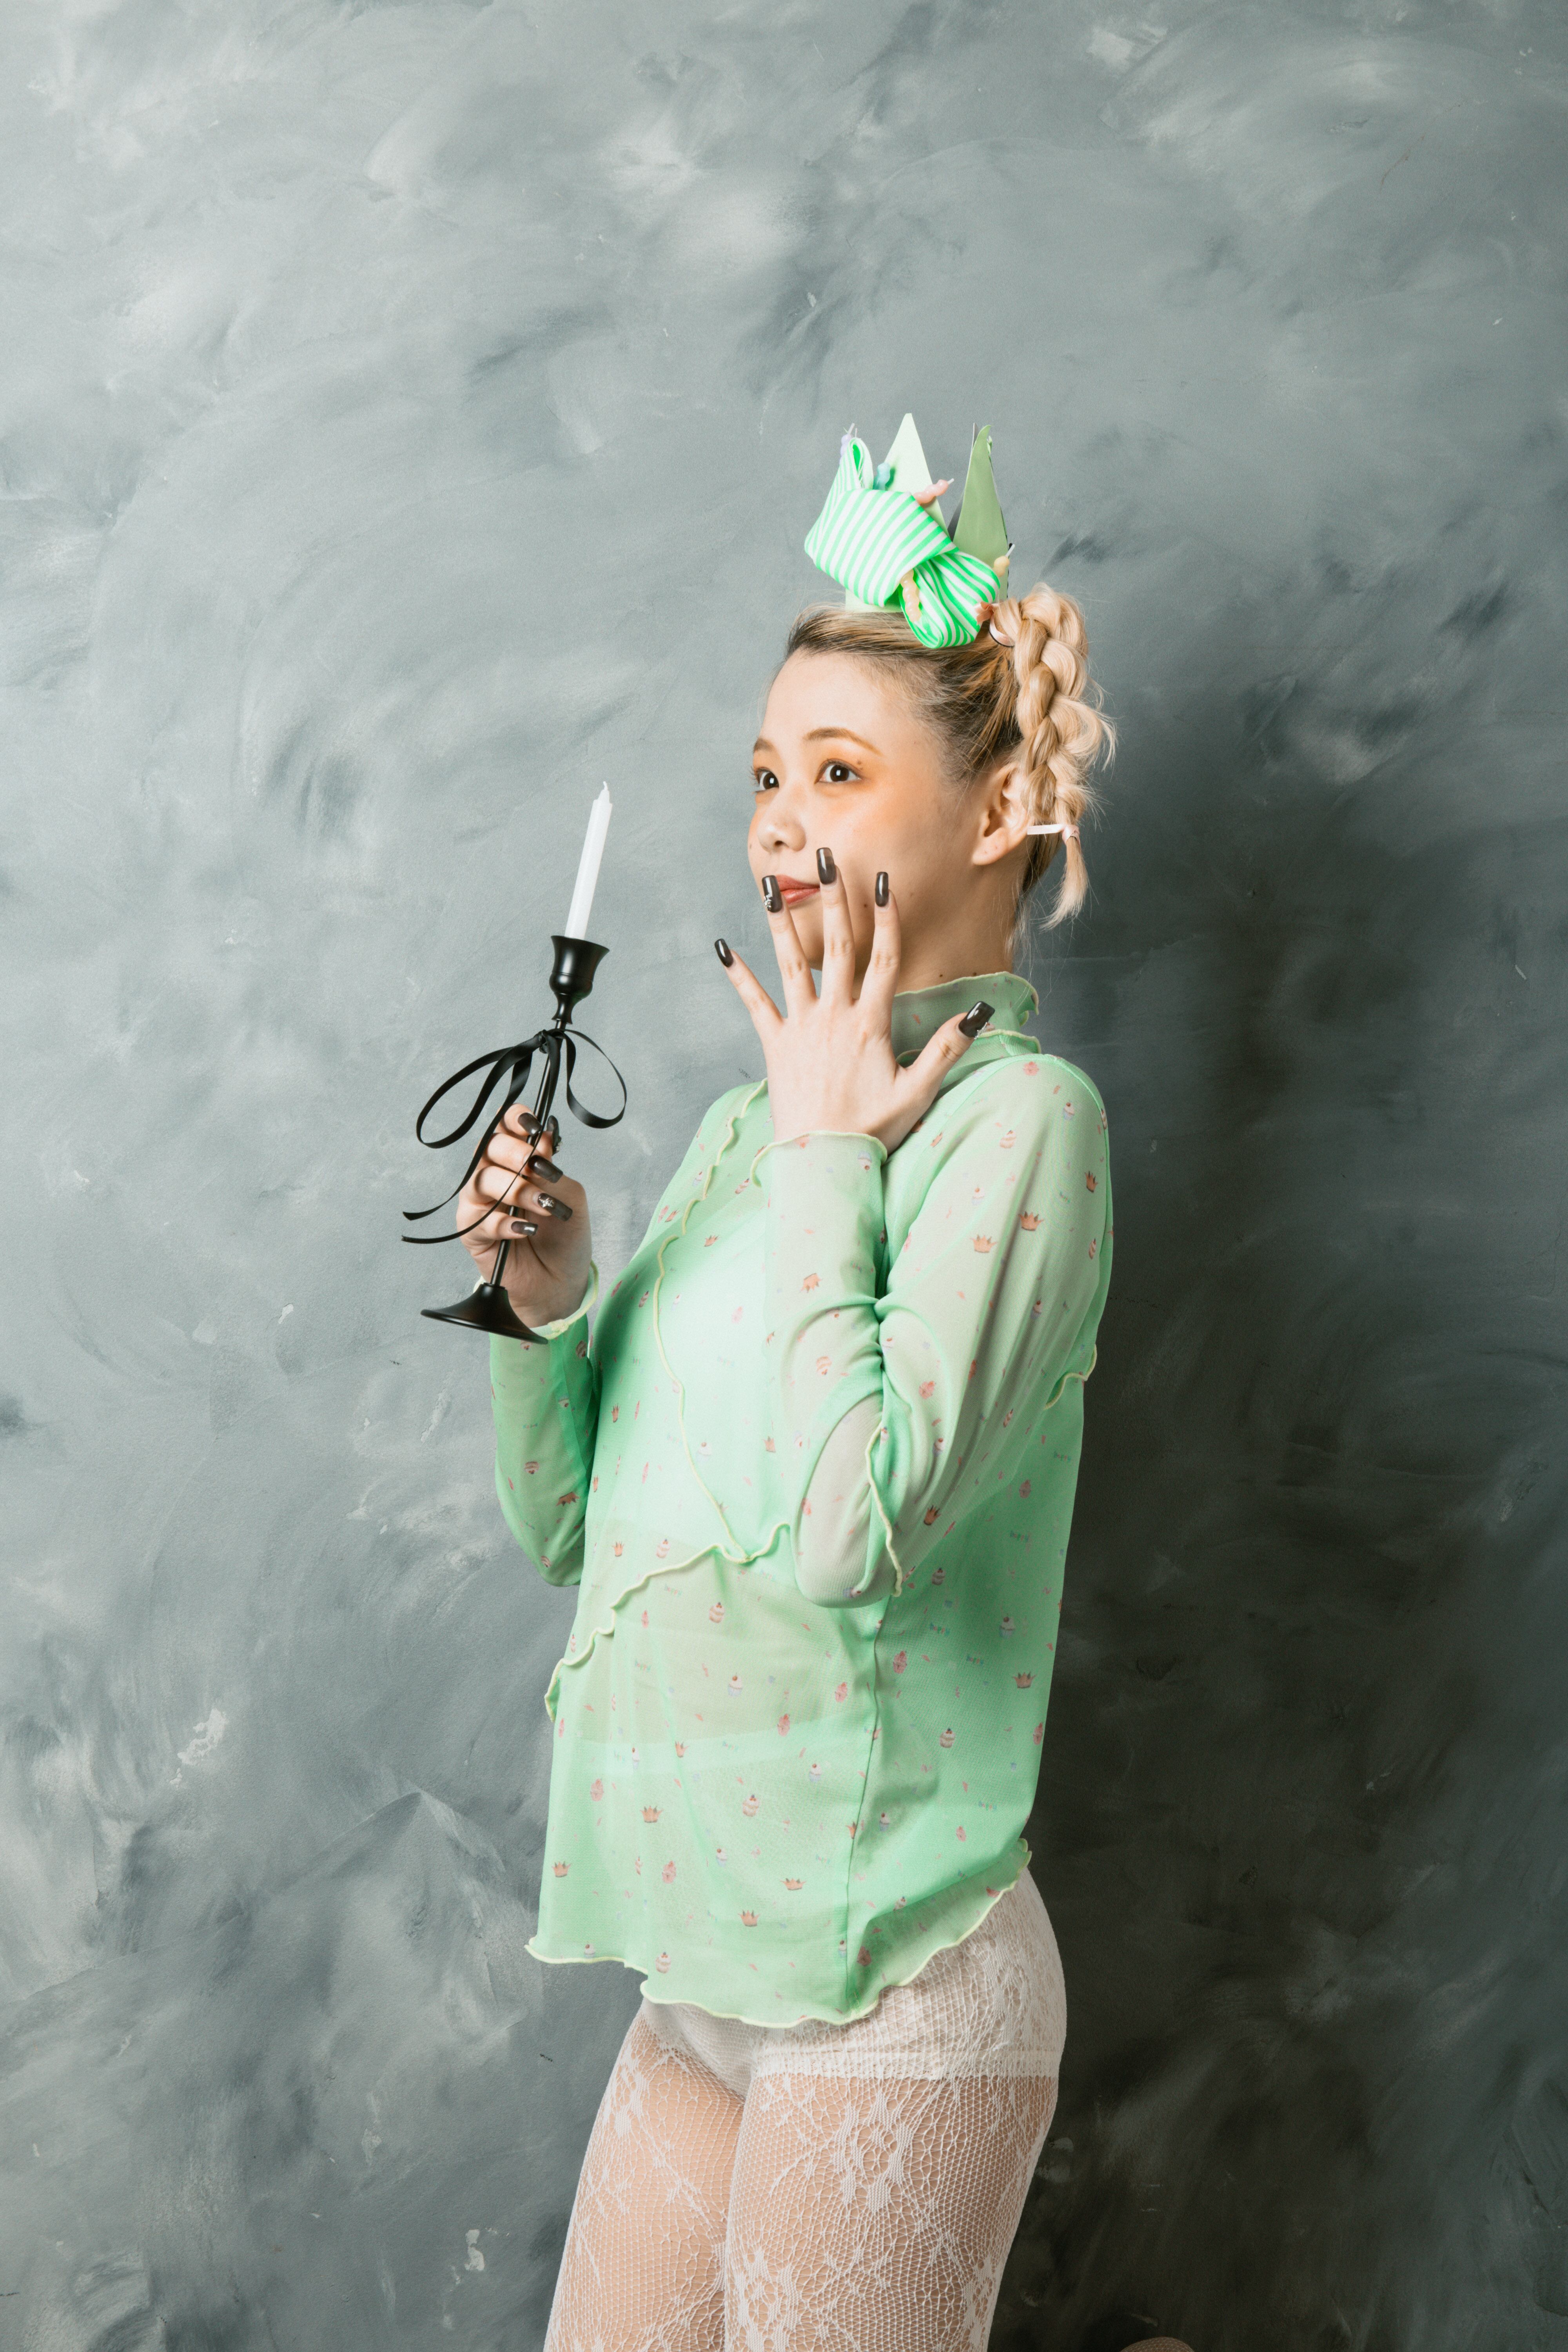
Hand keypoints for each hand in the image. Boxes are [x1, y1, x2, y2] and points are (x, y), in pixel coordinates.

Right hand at [457, 1106, 592, 1327]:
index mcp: (517, 1159)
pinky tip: (526, 1229)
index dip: (515, 1118)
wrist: (560, 1280)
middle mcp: (493, 1174)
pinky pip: (481, 1219)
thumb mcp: (568, 1196)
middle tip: (540, 1169)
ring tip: (542, 1207)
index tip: (533, 1124)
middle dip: (517, 1154)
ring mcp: (479, 1202)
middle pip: (489, 1146)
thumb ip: (551, 1169)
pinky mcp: (472, 1232)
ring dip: (516, 1190)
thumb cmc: (564, 1235)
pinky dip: (506, 1223)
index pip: (505, 1126)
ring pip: (482, 1180)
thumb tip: (542, 1137)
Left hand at [716, 856, 991, 1154]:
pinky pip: (753, 1004)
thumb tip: (978, 1012)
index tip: (885, 882)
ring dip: (781, 923)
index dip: (886, 920)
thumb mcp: (917, 1092)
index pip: (884, 960)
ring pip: (791, 965)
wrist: (821, 1161)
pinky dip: (738, 976)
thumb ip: (947, 1049)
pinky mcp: (774, 1046)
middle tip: (828, 859)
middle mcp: (834, 1017)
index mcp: (870, 1025)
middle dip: (835, 901)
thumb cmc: (871, 1131)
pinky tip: (721, 948)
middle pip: (837, 948)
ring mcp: (801, 1029)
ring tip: (771, 884)